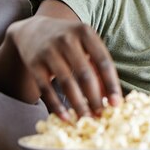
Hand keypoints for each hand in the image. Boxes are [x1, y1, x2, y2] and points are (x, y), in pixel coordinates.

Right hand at [8, 12, 122, 119]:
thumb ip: (98, 68)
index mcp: (85, 33)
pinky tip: (65, 118)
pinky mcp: (34, 63)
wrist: (32, 29)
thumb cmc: (68, 41)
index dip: (111, 84)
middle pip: (85, 74)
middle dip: (94, 98)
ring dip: (77, 104)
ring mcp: (49, 51)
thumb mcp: (85, 45)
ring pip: (66, 82)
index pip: (103, 61)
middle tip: (101, 116)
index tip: (116, 103)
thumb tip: (110, 97)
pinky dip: (56, 105)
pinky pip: (46, 88)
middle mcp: (67, 39)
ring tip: (86, 119)